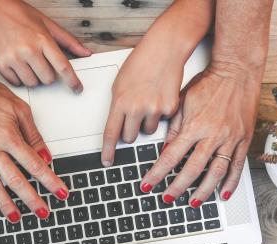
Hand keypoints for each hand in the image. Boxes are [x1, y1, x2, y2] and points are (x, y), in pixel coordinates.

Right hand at [0, 0, 90, 89]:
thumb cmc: (19, 14)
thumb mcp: (47, 23)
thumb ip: (68, 40)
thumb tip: (85, 52)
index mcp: (42, 39)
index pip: (63, 67)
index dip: (73, 81)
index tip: (77, 89)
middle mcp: (28, 49)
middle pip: (48, 79)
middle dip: (48, 75)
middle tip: (40, 62)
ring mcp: (13, 58)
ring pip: (33, 84)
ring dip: (34, 77)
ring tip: (27, 62)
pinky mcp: (0, 64)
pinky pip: (17, 83)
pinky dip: (19, 78)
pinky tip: (17, 64)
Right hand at [0, 73, 67, 221]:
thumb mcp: (19, 110)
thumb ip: (33, 135)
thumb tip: (46, 155)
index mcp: (8, 136)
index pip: (35, 164)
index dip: (50, 181)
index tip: (61, 192)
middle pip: (16, 179)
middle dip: (31, 198)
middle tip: (42, 212)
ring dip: (5, 203)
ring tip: (16, 218)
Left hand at [101, 0, 213, 165]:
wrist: (164, 49)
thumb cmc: (140, 63)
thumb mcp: (119, 84)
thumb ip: (118, 107)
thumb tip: (117, 126)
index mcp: (120, 102)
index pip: (110, 134)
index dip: (108, 151)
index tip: (106, 161)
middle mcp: (136, 108)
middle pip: (130, 137)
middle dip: (130, 132)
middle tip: (134, 117)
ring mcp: (154, 109)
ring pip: (147, 131)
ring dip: (146, 123)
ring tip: (149, 102)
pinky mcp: (170, 109)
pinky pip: (163, 122)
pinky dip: (161, 114)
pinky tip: (160, 98)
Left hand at [141, 65, 260, 205]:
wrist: (236, 71)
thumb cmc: (208, 83)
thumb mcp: (183, 102)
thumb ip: (174, 128)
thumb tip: (165, 150)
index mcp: (194, 126)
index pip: (171, 156)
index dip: (157, 173)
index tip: (148, 184)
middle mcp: (213, 135)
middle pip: (192, 169)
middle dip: (177, 187)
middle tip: (166, 198)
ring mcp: (230, 139)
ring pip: (215, 172)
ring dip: (203, 191)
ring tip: (192, 203)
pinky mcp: (243, 140)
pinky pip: (237, 165)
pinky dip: (231, 182)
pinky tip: (223, 194)